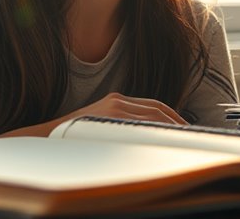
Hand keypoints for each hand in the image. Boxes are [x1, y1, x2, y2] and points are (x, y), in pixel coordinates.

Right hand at [0, 92, 185, 138]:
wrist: (45, 137)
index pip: (154, 106)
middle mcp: (117, 101)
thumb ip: (120, 126)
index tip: (186, 127)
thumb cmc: (72, 137)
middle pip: (158, 109)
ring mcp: (114, 108)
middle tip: (193, 135)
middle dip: (178, 121)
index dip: (173, 116)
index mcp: (116, 101)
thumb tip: (144, 138)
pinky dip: (158, 129)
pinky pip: (141, 124)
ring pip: (154, 116)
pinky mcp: (109, 116)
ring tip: (187, 138)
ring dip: (172, 126)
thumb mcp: (99, 125)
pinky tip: (167, 139)